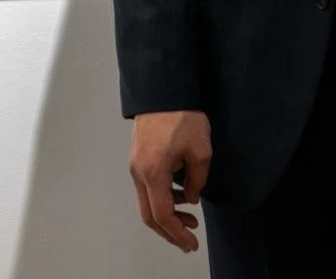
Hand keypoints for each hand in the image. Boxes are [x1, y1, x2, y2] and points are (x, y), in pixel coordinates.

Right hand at [128, 109, 211, 251]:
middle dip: (170, 231)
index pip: (162, 215)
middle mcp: (138, 173)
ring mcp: (135, 166)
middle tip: (189, 238)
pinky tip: (180, 194)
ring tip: (190, 216)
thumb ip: (197, 181)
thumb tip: (190, 197)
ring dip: (167, 215)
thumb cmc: (182, 117)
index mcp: (153, 173)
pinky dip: (162, 199)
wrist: (163, 91)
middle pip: (149, 215)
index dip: (177, 234)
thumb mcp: (201, 151)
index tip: (192, 243)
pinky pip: (147, 188)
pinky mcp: (137, 159)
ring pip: (147, 202)